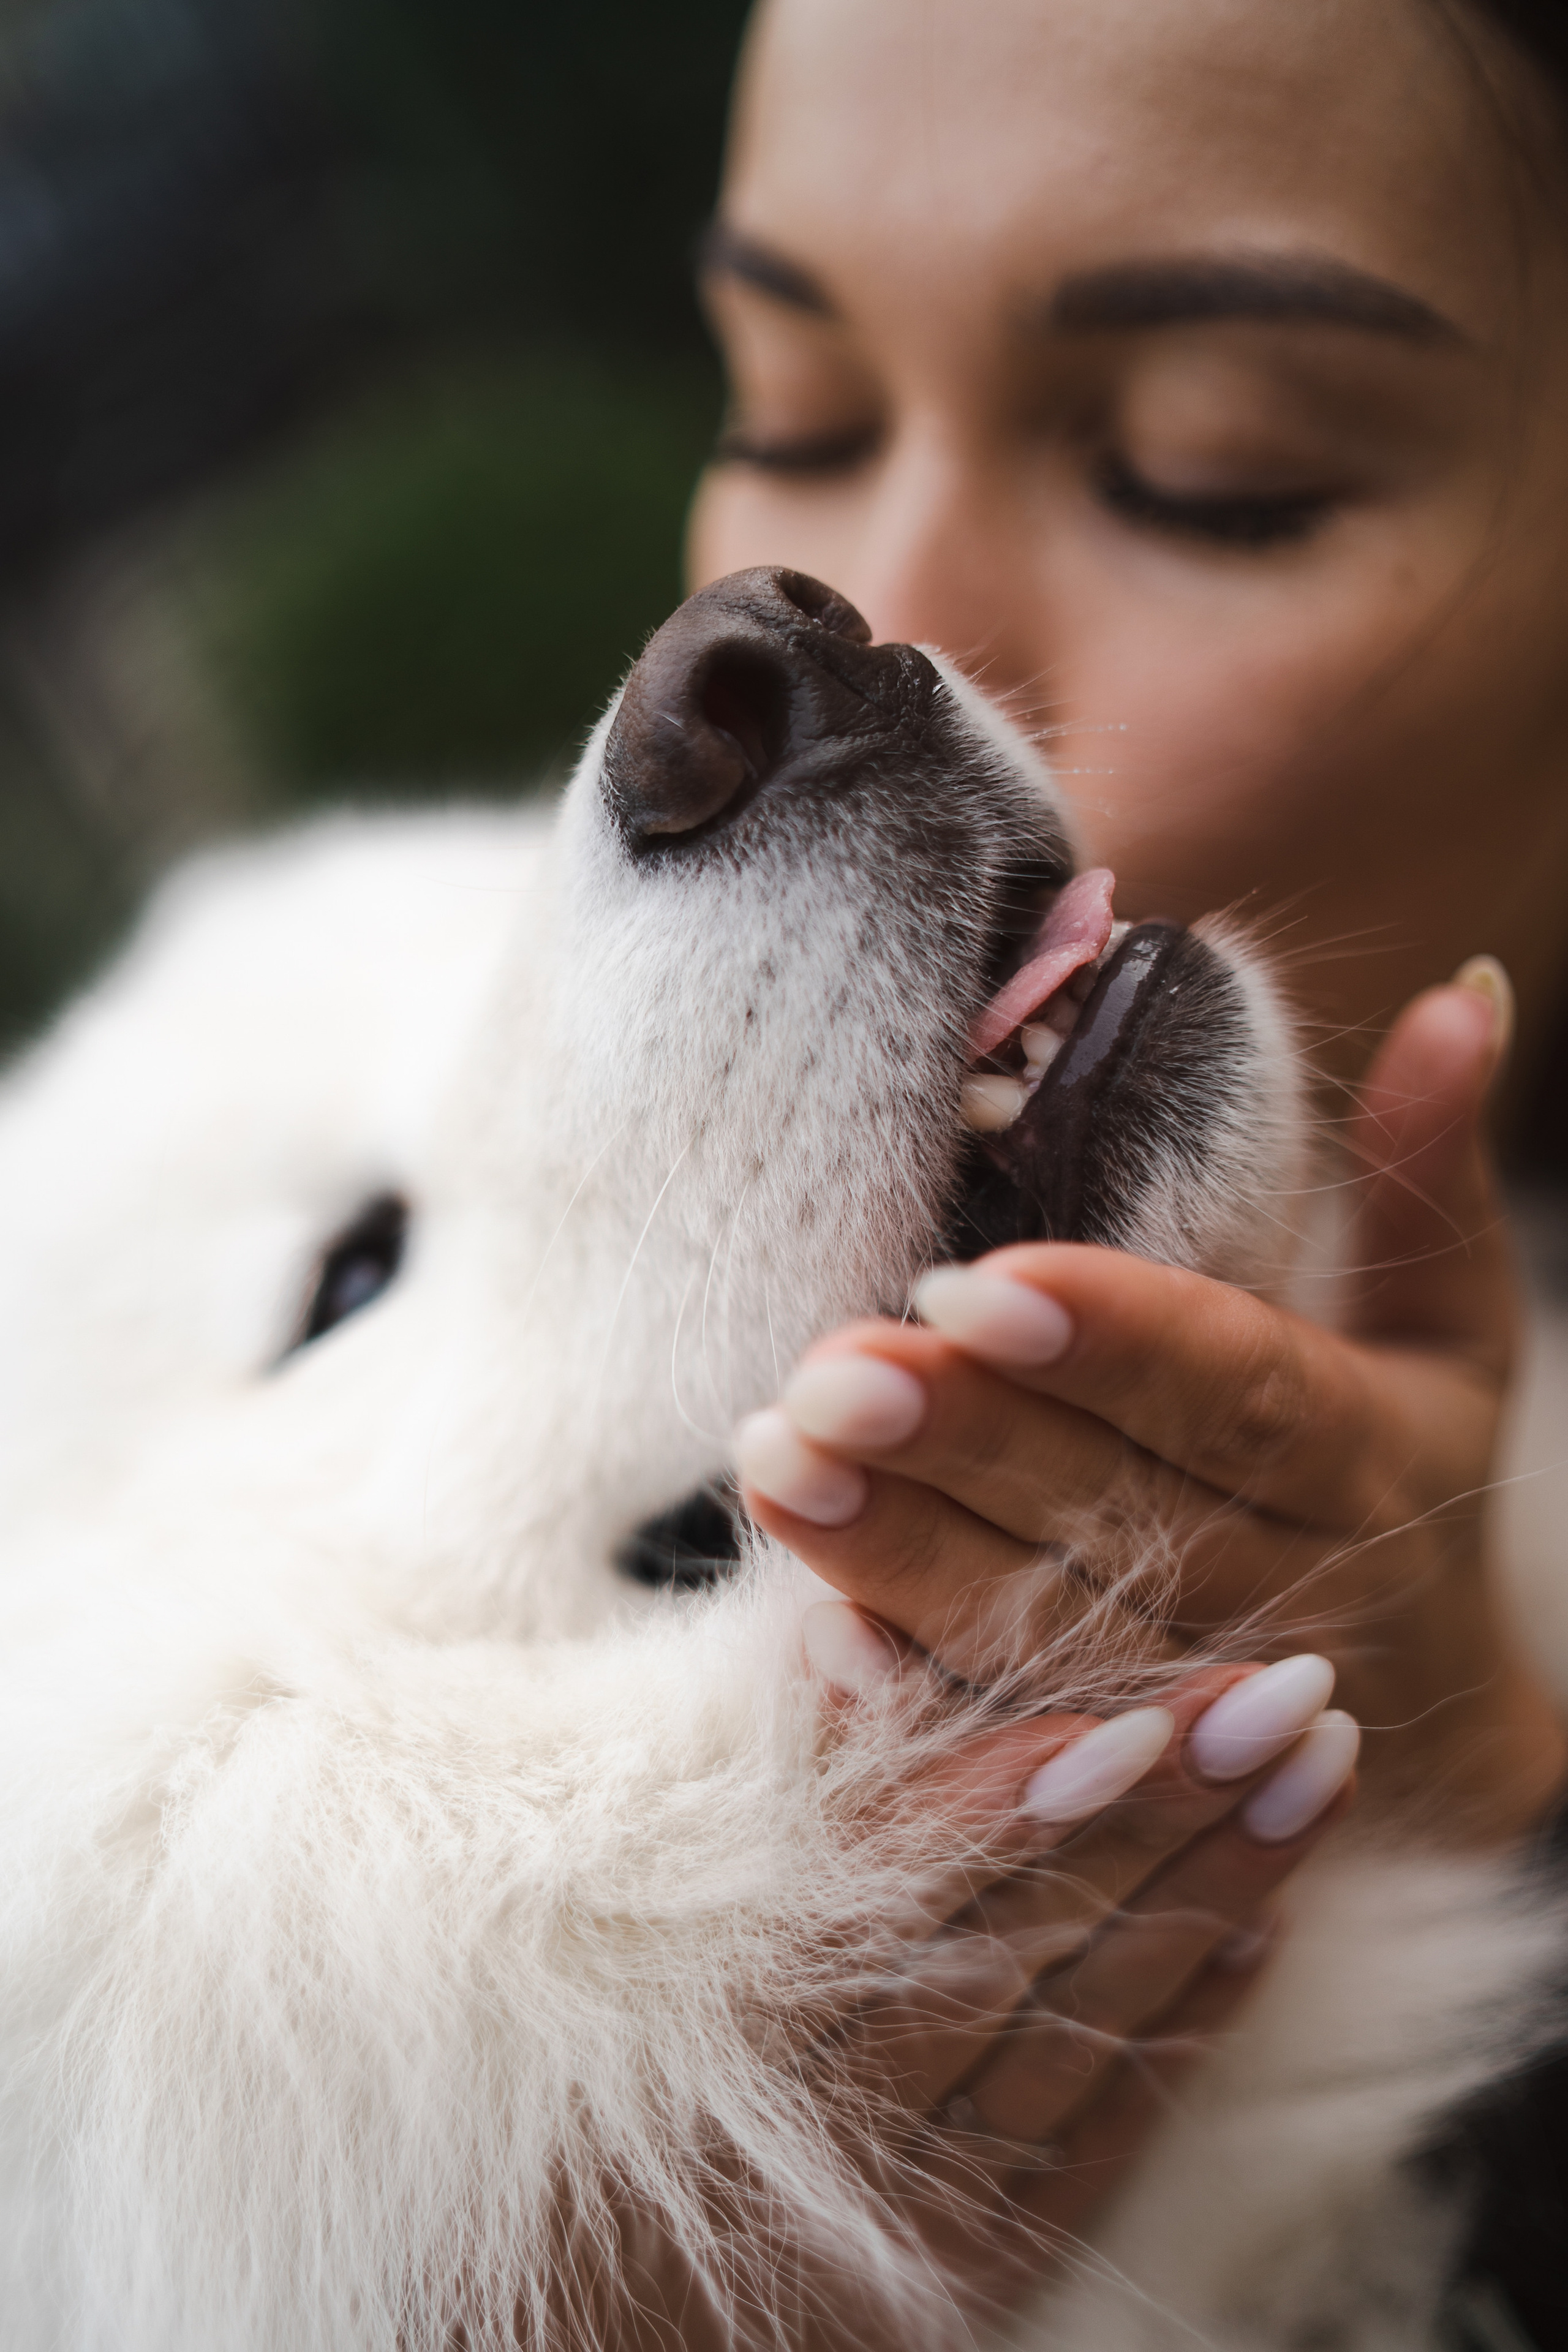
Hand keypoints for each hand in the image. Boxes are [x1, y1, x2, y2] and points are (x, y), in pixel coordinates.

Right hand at [612, 1660, 1357, 2349]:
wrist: (611, 2298)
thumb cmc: (608, 2052)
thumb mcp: (643, 1914)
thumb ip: (772, 1782)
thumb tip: (845, 1631)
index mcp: (736, 2015)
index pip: (907, 1885)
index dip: (1027, 1795)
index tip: (1144, 1710)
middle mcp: (833, 2121)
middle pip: (1030, 1939)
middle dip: (1169, 1813)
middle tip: (1285, 1694)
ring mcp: (914, 2204)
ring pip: (1089, 2026)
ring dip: (1213, 1894)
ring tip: (1314, 1773)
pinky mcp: (972, 2266)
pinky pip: (1099, 2139)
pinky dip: (1182, 2034)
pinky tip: (1261, 1934)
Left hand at [736, 969, 1566, 1842]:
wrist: (1442, 1730)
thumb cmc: (1408, 1461)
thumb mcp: (1452, 1322)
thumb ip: (1431, 1169)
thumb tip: (1461, 994)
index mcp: (1365, 1458)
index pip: (1240, 1391)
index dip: (1116, 1344)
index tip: (980, 1283)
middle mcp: (1289, 1589)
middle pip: (1116, 1510)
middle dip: (967, 1441)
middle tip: (830, 1368)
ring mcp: (1199, 1702)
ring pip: (1043, 1631)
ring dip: (899, 1552)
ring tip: (775, 1460)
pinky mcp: (1119, 1774)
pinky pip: (1004, 1745)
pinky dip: (905, 1697)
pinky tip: (801, 1627)